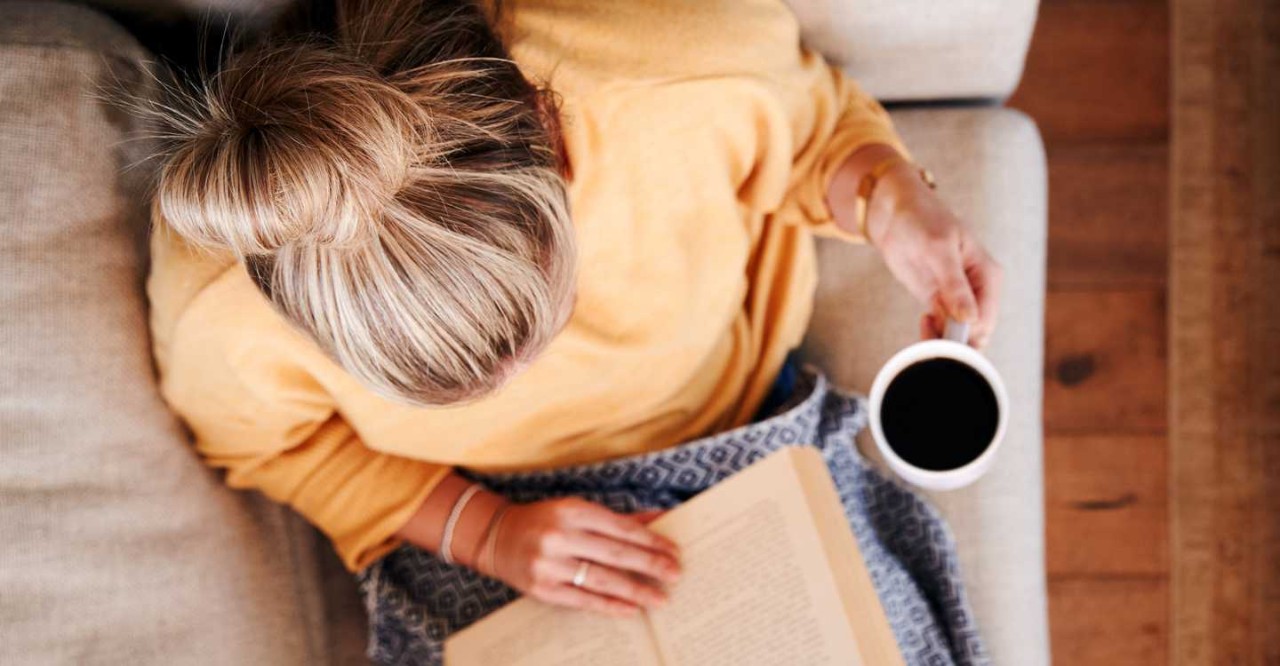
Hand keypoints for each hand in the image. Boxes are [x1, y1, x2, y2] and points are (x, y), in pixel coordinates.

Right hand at [488, 498, 679, 616]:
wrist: (498, 537)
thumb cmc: (546, 521)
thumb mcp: (578, 510)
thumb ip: (617, 517)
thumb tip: (659, 517)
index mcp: (572, 511)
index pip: (621, 527)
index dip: (651, 540)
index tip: (674, 550)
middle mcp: (561, 536)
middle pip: (615, 553)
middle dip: (650, 565)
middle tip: (676, 574)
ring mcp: (550, 564)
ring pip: (601, 579)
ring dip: (635, 589)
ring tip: (659, 598)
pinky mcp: (542, 589)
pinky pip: (583, 599)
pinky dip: (609, 606)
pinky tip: (630, 609)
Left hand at [830, 146, 1002, 347]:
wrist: (895, 214)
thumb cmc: (922, 221)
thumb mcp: (938, 249)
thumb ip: (954, 285)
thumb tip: (971, 318)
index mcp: (988, 275)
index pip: (987, 318)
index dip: (968, 335)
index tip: (944, 337)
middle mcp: (978, 290)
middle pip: (977, 332)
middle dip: (956, 342)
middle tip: (930, 332)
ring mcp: (959, 298)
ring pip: (959, 335)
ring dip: (942, 340)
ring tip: (924, 323)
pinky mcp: (939, 302)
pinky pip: (942, 329)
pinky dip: (933, 333)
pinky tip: (923, 320)